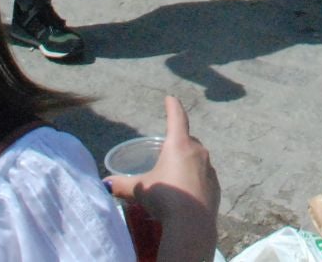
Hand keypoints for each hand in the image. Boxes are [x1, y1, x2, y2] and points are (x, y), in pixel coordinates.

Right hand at [106, 97, 219, 259]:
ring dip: (187, 163)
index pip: (177, 118)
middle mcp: (198, 152)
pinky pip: (203, 177)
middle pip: (188, 140)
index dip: (172, 107)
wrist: (192, 222)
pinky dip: (195, 180)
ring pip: (197, 159)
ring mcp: (209, 169)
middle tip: (166, 151)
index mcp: (179, 144)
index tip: (170, 98)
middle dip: (178, 142)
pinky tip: (185, 193)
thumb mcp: (140, 189)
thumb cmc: (165, 197)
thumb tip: (106, 184)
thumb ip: (122, 184)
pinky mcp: (215, 186)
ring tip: (173, 177)